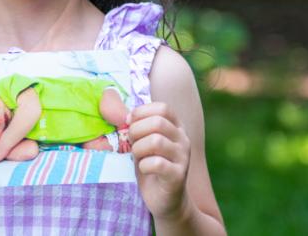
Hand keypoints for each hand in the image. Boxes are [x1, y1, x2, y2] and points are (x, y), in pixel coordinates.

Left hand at [127, 102, 190, 220]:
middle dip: (136, 131)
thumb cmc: (151, 165)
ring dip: (139, 149)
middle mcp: (183, 139)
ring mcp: (183, 158)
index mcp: (176, 127)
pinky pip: (157, 163)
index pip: (162, 108)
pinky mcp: (178, 176)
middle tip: (132, 143)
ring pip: (156, 141)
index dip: (141, 112)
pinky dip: (144, 165)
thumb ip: (137, 125)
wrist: (165, 199)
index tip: (130, 123)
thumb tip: (124, 114)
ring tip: (138, 157)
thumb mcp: (143, 141)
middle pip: (158, 122)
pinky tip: (144, 169)